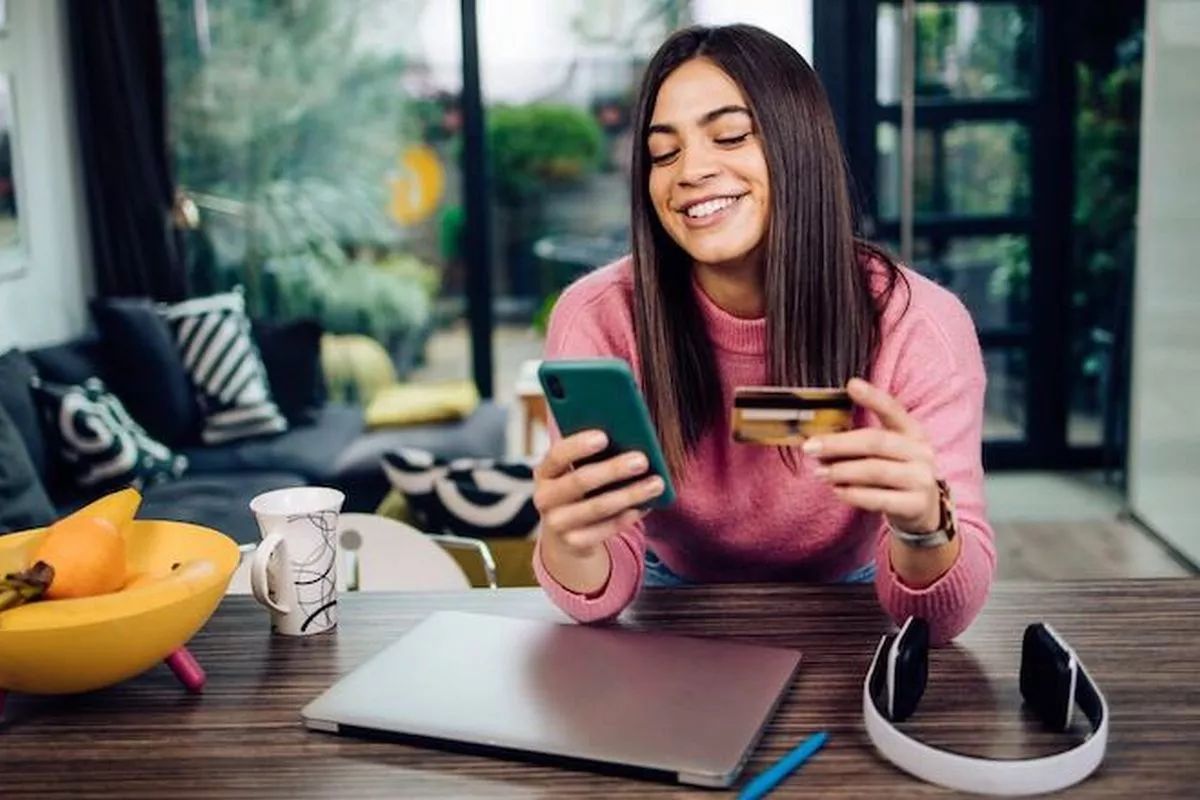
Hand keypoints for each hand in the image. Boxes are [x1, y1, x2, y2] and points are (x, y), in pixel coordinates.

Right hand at [533, 430, 664, 554]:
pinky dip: (628, 516)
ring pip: (598, 507)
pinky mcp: (574, 543)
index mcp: (545, 472)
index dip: (578, 446)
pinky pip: (606, 529)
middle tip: (642, 460)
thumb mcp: (576, 471)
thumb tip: (629, 438)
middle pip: (580, 481)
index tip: (604, 436)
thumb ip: (593, 455)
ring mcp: (557, 523)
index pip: (557, 455)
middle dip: (613, 469)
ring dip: (630, 494)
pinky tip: (646, 505)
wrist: (565, 533)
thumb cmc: (580, 489)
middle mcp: (544, 498)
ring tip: (656, 483)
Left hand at [804, 378, 940, 533]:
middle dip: (839, 443)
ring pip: (876, 471)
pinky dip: (853, 494)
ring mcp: (922, 479)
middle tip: (811, 447)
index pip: (893, 410)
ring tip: (820, 472)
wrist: (923, 510)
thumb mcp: (886, 452)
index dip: (874, 397)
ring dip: (842, 471)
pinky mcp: (916, 505)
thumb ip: (858, 442)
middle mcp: (921, 452)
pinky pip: (879, 498)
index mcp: (912, 432)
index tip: (851, 385)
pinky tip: (837, 490)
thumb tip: (817, 441)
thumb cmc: (894, 473)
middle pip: (876, 442)